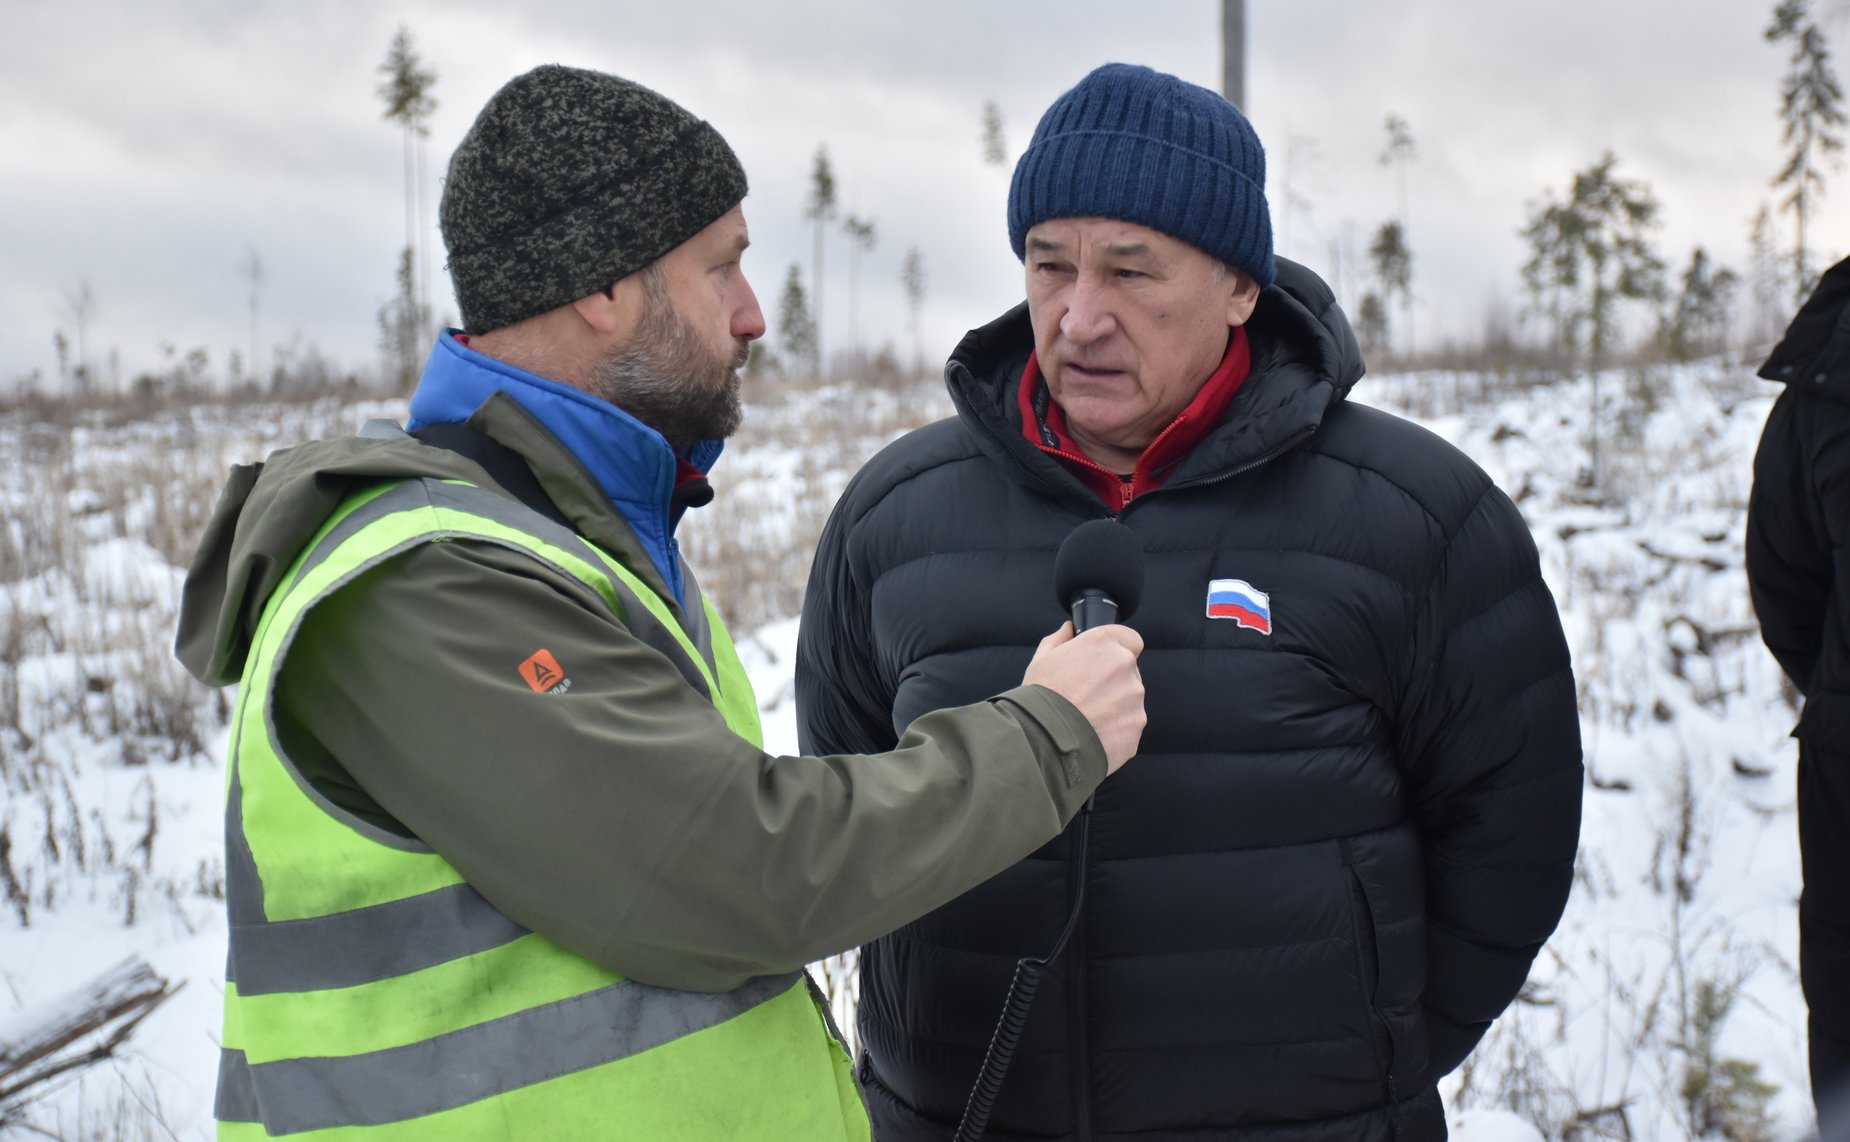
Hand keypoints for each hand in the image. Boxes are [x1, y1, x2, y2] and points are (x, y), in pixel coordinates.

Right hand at [1022, 622, 1145, 773]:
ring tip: (1087, 718)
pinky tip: (1093, 733)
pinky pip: (1129, 722)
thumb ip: (1059, 640)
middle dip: (1113, 680)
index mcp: (1102, 643)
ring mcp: (1134, 696)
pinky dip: (1116, 728)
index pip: (1129, 638)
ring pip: (1130, 697)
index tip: (1104, 662)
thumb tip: (1068, 629)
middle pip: (1129, 669)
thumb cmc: (1040, 699)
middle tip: (1087, 695)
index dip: (1118, 649)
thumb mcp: (1041, 661)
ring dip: (1115, 704)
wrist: (1045, 742)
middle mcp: (1124, 665)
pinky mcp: (1137, 724)